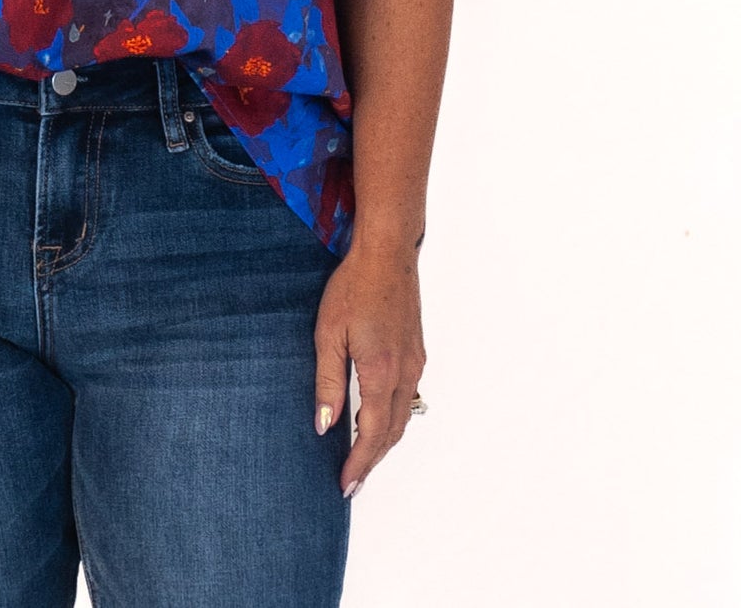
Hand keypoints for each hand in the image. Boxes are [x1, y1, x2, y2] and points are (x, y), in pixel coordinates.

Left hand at [312, 240, 425, 497]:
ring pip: (403, 416)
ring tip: (362, 457)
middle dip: (372, 460)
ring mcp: (415, 362)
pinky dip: (392, 417)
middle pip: (392, 432)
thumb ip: (329, 381)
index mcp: (381, 372)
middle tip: (353, 481)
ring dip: (384, 440)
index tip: (346, 485)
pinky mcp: (417, 351)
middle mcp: (405, 373)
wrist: (387, 254)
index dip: (360, 463)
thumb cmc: (354, 287)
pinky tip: (375, 416)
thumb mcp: (329, 333)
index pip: (372, 434)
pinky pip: (407, 397)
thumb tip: (324, 424)